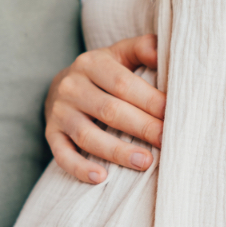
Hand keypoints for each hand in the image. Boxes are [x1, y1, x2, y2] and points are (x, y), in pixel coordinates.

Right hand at [46, 34, 165, 183]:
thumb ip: (143, 48)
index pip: (123, 84)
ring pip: (88, 136)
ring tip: (145, 162)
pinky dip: (80, 168)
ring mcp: (60, 112)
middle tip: (167, 141)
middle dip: (142, 128)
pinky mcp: (51, 135)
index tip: (174, 115)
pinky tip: (101, 178)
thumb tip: (165, 51)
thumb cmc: (104, 72)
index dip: (150, 101)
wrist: (62, 85)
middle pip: (110, 110)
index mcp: (92, 63)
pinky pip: (63, 155)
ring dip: (118, 151)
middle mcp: (72, 87)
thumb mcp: (120, 54)